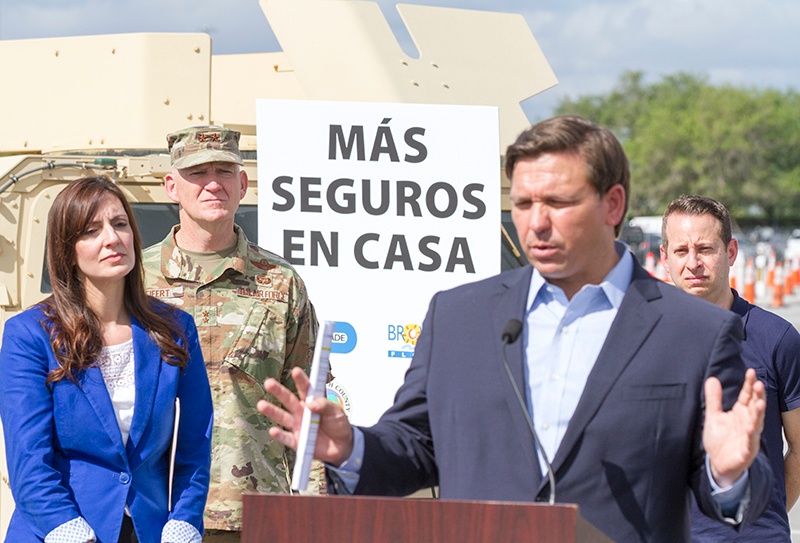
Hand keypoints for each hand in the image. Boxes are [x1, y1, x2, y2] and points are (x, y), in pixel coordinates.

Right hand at [257, 366, 354, 466]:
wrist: (342, 447)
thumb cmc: (338, 425)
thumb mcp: (336, 412)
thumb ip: (325, 406)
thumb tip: (310, 404)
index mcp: (312, 401)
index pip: (305, 389)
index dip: (301, 380)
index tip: (296, 371)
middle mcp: (302, 412)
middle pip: (289, 400)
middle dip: (278, 391)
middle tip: (268, 383)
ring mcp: (298, 426)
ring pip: (283, 417)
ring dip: (272, 411)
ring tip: (261, 405)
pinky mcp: (297, 441)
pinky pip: (286, 438)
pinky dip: (280, 435)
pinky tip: (273, 430)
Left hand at [703, 368, 765, 486]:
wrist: (717, 463)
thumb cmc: (719, 439)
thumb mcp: (714, 416)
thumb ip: (714, 399)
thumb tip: (712, 379)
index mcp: (740, 413)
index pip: (747, 396)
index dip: (749, 385)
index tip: (751, 372)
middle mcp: (747, 422)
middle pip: (754, 407)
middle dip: (757, 396)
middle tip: (758, 384)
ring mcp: (748, 437)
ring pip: (756, 423)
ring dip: (758, 414)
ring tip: (759, 403)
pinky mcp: (746, 451)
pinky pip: (749, 442)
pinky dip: (751, 435)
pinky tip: (750, 428)